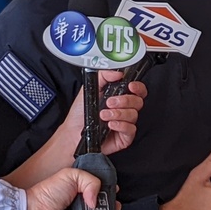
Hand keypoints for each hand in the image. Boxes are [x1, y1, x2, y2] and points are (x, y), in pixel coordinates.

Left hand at [4, 72, 144, 189]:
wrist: (72, 133)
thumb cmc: (80, 114)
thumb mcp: (90, 88)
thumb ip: (104, 76)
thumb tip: (118, 72)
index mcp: (120, 96)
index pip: (137, 90)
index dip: (137, 87)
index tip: (131, 86)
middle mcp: (124, 109)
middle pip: (138, 101)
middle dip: (125, 100)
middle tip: (110, 102)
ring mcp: (125, 123)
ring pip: (134, 115)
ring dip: (119, 113)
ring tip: (104, 114)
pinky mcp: (124, 137)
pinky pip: (131, 130)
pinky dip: (121, 125)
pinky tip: (110, 124)